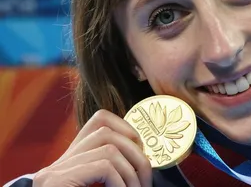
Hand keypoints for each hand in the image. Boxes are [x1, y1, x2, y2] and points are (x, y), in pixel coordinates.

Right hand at [32, 110, 151, 186]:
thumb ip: (113, 174)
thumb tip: (146, 162)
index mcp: (69, 163)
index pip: (99, 121)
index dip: (126, 129)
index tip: (141, 152)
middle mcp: (58, 164)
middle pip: (106, 131)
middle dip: (136, 153)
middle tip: (145, 181)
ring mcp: (54, 173)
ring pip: (109, 148)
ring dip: (131, 170)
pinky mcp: (57, 182)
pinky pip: (103, 166)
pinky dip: (120, 181)